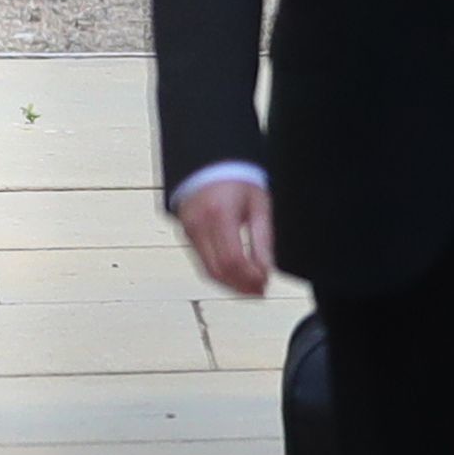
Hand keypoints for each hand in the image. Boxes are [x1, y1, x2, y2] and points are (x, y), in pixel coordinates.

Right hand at [177, 180, 273, 295]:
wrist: (211, 164)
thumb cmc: (235, 180)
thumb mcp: (258, 206)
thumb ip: (263, 240)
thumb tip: (266, 270)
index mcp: (219, 214)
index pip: (233, 259)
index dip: (250, 277)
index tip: (265, 281)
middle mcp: (200, 223)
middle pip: (219, 270)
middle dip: (241, 286)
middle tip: (260, 290)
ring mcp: (190, 229)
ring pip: (208, 271)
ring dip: (231, 285)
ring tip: (249, 288)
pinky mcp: (187, 233)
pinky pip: (202, 262)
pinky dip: (219, 274)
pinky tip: (234, 277)